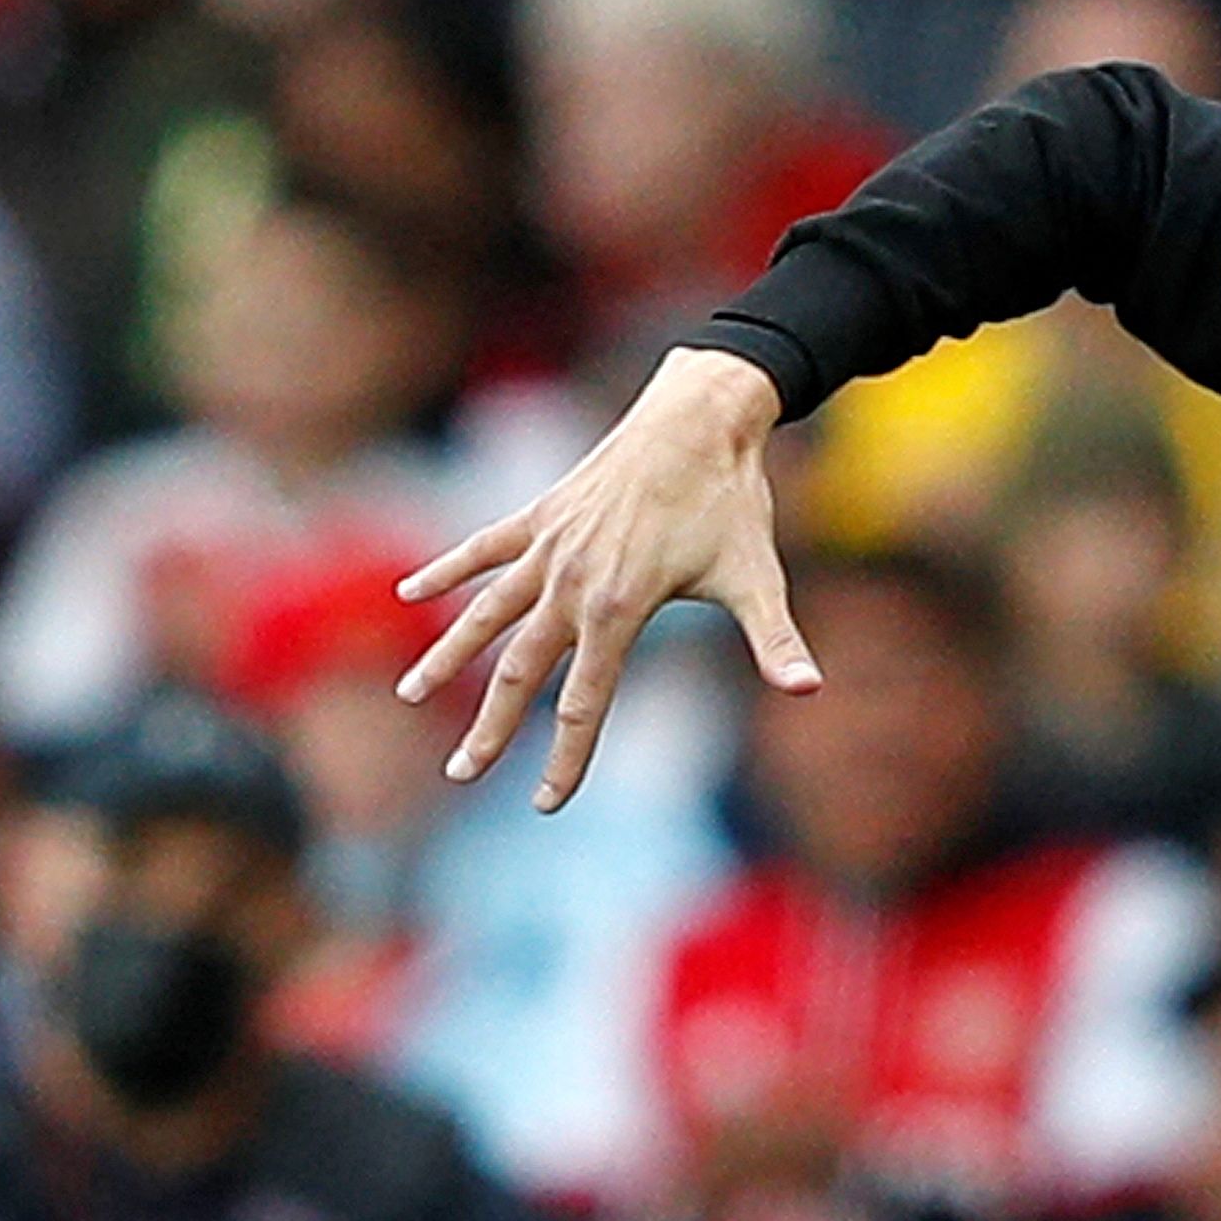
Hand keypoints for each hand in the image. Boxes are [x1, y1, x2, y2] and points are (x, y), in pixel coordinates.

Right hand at [398, 347, 813, 811]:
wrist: (700, 415)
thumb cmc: (730, 498)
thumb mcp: (757, 576)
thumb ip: (776, 641)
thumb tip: (810, 689)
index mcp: (618, 608)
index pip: (584, 705)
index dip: (565, 759)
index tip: (546, 804)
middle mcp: (572, 582)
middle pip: (518, 670)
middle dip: (491, 728)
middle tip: (460, 774)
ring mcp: (550, 546)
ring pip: (486, 613)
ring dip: (448, 656)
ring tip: (410, 694)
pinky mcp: (542, 514)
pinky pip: (484, 549)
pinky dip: (448, 570)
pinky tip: (411, 592)